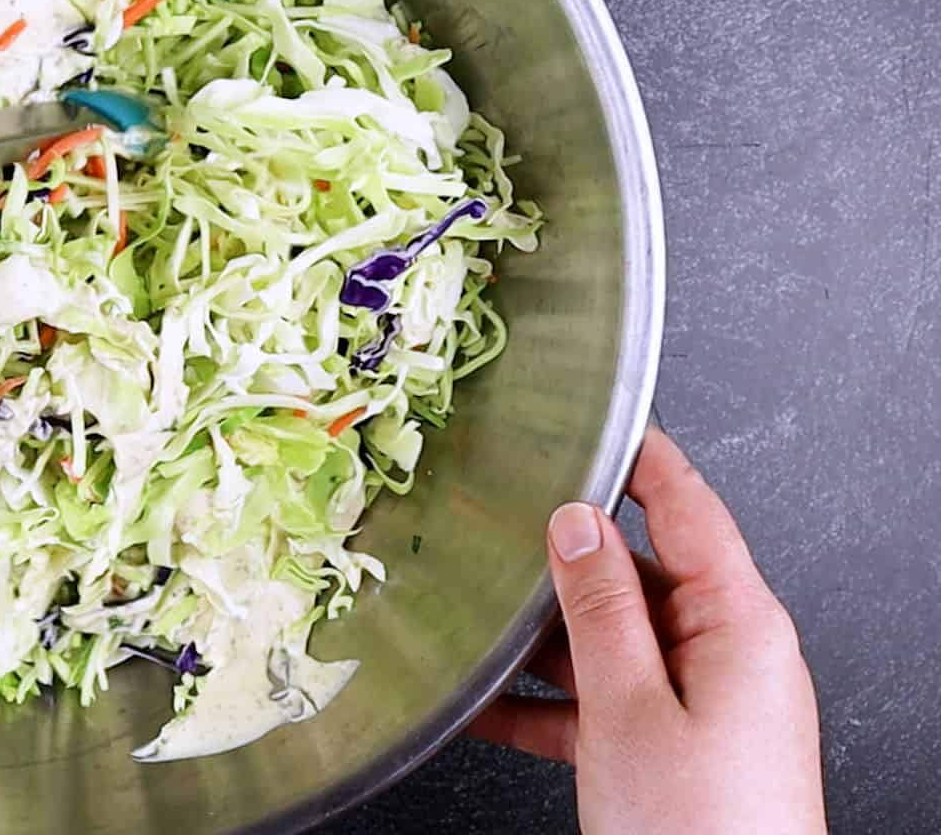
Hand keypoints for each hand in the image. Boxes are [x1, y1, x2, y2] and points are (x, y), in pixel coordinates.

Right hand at [469, 423, 824, 831]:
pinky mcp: (673, 746)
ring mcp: (700, 701)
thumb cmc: (701, 830)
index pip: (688, 507)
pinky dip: (546, 702)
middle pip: (636, 574)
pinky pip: (601, 701)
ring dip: (542, 641)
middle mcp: (727, 653)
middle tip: (494, 536)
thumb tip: (576, 524)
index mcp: (738, 624)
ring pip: (609, 640)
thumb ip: (599, 608)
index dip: (640, 457)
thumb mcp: (629, 707)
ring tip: (474, 629)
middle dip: (561, 562)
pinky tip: (485, 708)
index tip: (595, 419)